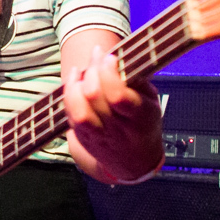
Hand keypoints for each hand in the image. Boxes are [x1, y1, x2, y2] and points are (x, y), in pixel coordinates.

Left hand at [64, 45, 163, 182]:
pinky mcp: (83, 138)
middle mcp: (119, 129)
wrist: (134, 163)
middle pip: (94, 96)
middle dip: (92, 70)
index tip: (110, 57)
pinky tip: (74, 81)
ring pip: (79, 109)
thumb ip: (136, 81)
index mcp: (141, 117)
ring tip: (81, 71)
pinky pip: (71, 114)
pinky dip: (69, 94)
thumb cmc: (143, 124)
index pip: (118, 95)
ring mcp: (98, 136)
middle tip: (97, 57)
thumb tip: (116, 56)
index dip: (109, 72)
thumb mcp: (151, 101)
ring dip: (76, 84)